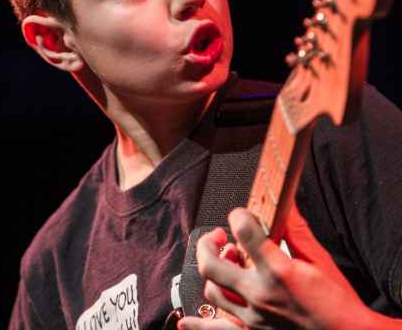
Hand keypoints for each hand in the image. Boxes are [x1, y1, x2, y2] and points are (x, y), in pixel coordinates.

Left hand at [177, 207, 390, 328]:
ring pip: (212, 292)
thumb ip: (297, 234)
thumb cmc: (339, 302)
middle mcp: (260, 295)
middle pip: (212, 265)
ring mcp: (252, 318)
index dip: (239, 217)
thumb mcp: (320, 262)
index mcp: (279, 273)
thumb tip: (286, 207)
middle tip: (218, 237)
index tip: (239, 215)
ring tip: (225, 264)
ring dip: (213, 275)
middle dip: (209, 245)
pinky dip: (198, 324)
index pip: (245, 234)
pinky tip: (185, 321)